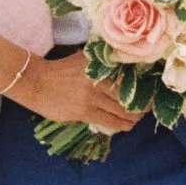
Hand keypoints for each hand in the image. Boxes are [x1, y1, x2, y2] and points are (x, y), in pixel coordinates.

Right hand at [9, 51, 140, 133]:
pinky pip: (108, 121)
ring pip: (120, 112)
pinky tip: (126, 125)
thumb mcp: (82, 58)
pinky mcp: (83, 113)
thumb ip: (101, 60)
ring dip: (133, 118)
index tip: (150, 93)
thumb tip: (121, 61)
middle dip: (140, 106)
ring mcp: (90, 98)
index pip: (127, 79)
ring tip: (138, 119)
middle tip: (147, 108)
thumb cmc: (60, 70)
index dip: (141, 89)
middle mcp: (97, 82)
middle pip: (127, 97)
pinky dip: (120, 124)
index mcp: (98, 67)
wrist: (36, 81)